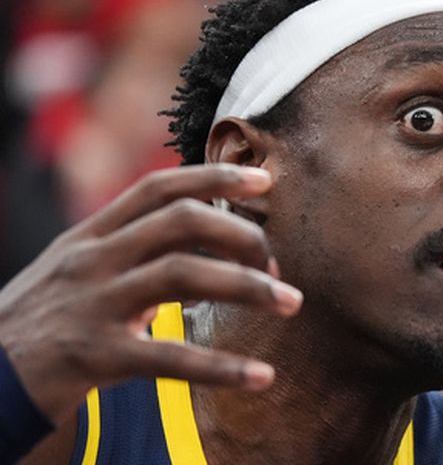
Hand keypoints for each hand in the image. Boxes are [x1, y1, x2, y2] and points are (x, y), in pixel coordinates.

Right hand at [0, 165, 301, 424]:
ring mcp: (92, 303)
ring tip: (291, 303)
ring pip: (184, 274)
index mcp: (91, 235)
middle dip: (241, 233)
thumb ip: (129, 251)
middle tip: (276, 264)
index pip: (159, 187)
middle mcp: (93, 258)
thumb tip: (198, 239)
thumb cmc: (40, 323)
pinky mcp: (93, 355)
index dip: (215, 176)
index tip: (265, 180)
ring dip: (247, 287)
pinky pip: (169, 356)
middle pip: (182, 220)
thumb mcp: (76, 271)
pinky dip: (222, 367)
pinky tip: (261, 375)